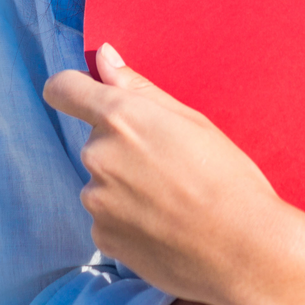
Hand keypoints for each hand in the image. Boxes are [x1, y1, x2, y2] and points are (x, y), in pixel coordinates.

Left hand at [43, 45, 282, 304]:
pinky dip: (129, 217)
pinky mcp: (101, 237)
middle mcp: (99, 155)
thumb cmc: (226, 174)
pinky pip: (107, 216)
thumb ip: (139, 88)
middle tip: (171, 161)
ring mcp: (96, 200)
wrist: (239, 246)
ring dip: (126, 183)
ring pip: (103, 179)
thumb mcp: (191, 120)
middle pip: (97, 139)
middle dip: (124, 145)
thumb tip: (105, 57)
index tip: (86, 94)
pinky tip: (164, 223)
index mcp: (122, 117)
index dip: (72, 89)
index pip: (64, 90)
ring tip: (172, 196)